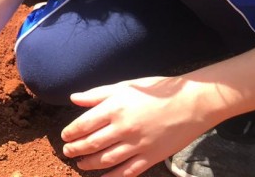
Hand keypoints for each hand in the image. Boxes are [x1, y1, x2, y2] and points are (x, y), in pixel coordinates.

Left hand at [61, 76, 210, 176]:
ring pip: (107, 159)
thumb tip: (74, 98)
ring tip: (80, 163)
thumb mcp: (124, 86)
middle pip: (92, 143)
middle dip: (76, 149)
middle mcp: (123, 128)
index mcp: (115, 108)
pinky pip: (128, 171)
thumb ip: (97, 94)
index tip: (64, 135)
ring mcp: (138, 144)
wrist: (190, 103)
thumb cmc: (155, 90)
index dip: (71, 132)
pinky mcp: (151, 156)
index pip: (84, 124)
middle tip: (67, 151)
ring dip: (90, 163)